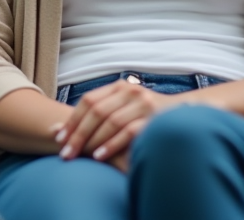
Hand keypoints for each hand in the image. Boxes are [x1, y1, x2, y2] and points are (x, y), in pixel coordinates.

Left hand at [52, 81, 174, 165]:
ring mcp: (143, 102)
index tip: (58, 137)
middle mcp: (129, 91)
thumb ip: (98, 115)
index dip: (72, 119)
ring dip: (93, 140)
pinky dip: (111, 144)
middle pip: (96, 111)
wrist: (185, 114)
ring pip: (110, 121)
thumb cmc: (147, 115)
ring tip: (81, 155)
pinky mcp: (153, 117)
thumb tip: (57, 129)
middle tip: (64, 152)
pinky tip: (99, 156)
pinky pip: (128, 132)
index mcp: (119, 87)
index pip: (88, 101)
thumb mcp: (123, 107)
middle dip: (78, 133)